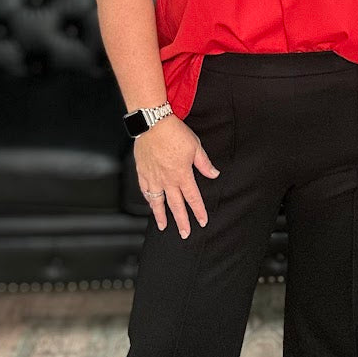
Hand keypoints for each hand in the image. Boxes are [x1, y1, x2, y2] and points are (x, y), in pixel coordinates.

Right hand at [134, 115, 219, 237]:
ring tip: (163, 226)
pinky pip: (145, 190)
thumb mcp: (195, 146)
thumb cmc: (174, 132)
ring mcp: (153, 177)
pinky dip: (148, 199)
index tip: (202, 221)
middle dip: (182, 221)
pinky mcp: (142, 172)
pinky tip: (150, 204)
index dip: (198, 211)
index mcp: (182, 174)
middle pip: (176, 205)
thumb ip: (204, 163)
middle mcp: (167, 180)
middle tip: (185, 233)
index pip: (193, 198)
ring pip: (158, 202)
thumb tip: (214, 174)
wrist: (153, 123)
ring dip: (161, 215)